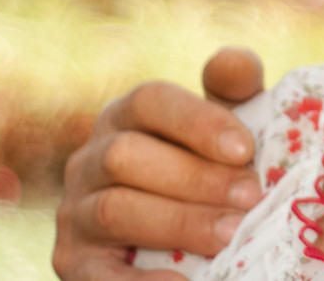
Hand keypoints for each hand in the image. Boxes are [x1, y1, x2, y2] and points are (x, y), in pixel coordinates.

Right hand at [52, 47, 266, 280]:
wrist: (185, 244)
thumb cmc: (213, 170)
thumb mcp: (227, 128)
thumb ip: (235, 91)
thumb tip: (235, 63)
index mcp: (127, 116)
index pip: (149, 101)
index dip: (197, 121)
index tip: (246, 148)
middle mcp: (90, 159)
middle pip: (126, 156)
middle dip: (195, 178)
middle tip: (251, 197)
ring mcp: (74, 214)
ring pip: (114, 209)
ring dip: (177, 222)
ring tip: (231, 236)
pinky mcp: (72, 265)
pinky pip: (99, 276)